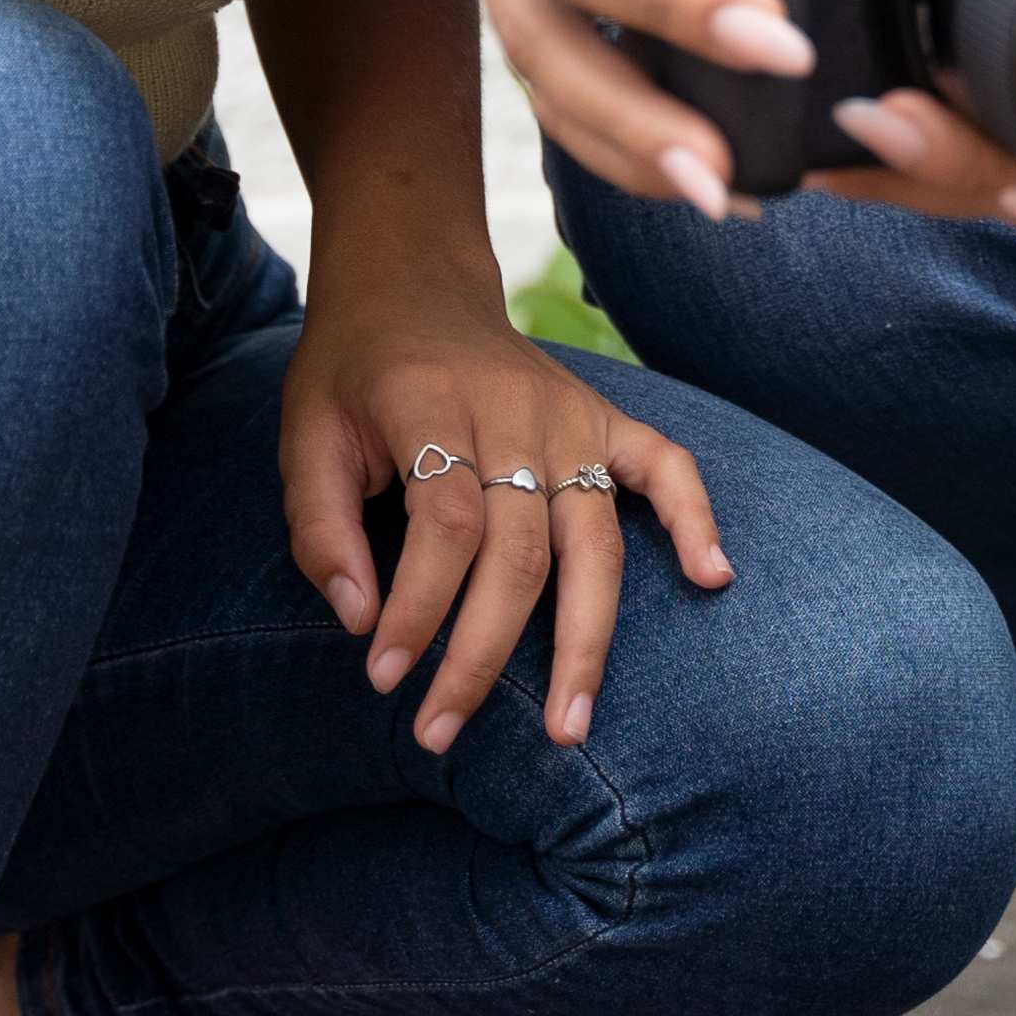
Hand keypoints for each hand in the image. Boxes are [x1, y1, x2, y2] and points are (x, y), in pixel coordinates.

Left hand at [273, 276, 730, 750]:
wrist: (411, 285)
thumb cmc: (353, 373)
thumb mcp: (304, 434)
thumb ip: (320, 526)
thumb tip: (359, 620)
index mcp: (431, 402)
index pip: (445, 521)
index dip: (418, 606)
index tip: (385, 676)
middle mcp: (513, 410)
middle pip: (519, 549)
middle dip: (482, 654)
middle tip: (440, 731)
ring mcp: (570, 415)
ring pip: (591, 539)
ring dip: (584, 640)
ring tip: (570, 727)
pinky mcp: (605, 418)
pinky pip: (666, 466)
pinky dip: (695, 518)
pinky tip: (711, 578)